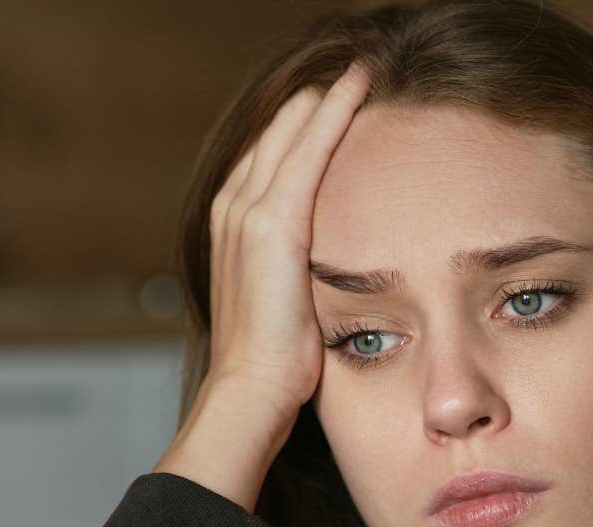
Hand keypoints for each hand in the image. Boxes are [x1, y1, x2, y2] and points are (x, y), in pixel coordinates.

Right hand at [205, 59, 371, 417]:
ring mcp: (247, 212)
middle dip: (313, 103)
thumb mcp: (284, 303)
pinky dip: (332, 113)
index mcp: (232, 226)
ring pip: (291, 132)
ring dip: (326, 98)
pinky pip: (309, 150)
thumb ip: (298, 271)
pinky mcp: (273, 221)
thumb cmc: (274, 363)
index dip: (300, 129)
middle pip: (274, 135)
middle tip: (355, 73)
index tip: (336, 103)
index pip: (268, 158)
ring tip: (360, 70)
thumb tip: (327, 269)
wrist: (251, 390)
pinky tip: (357, 87)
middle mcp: (232, 209)